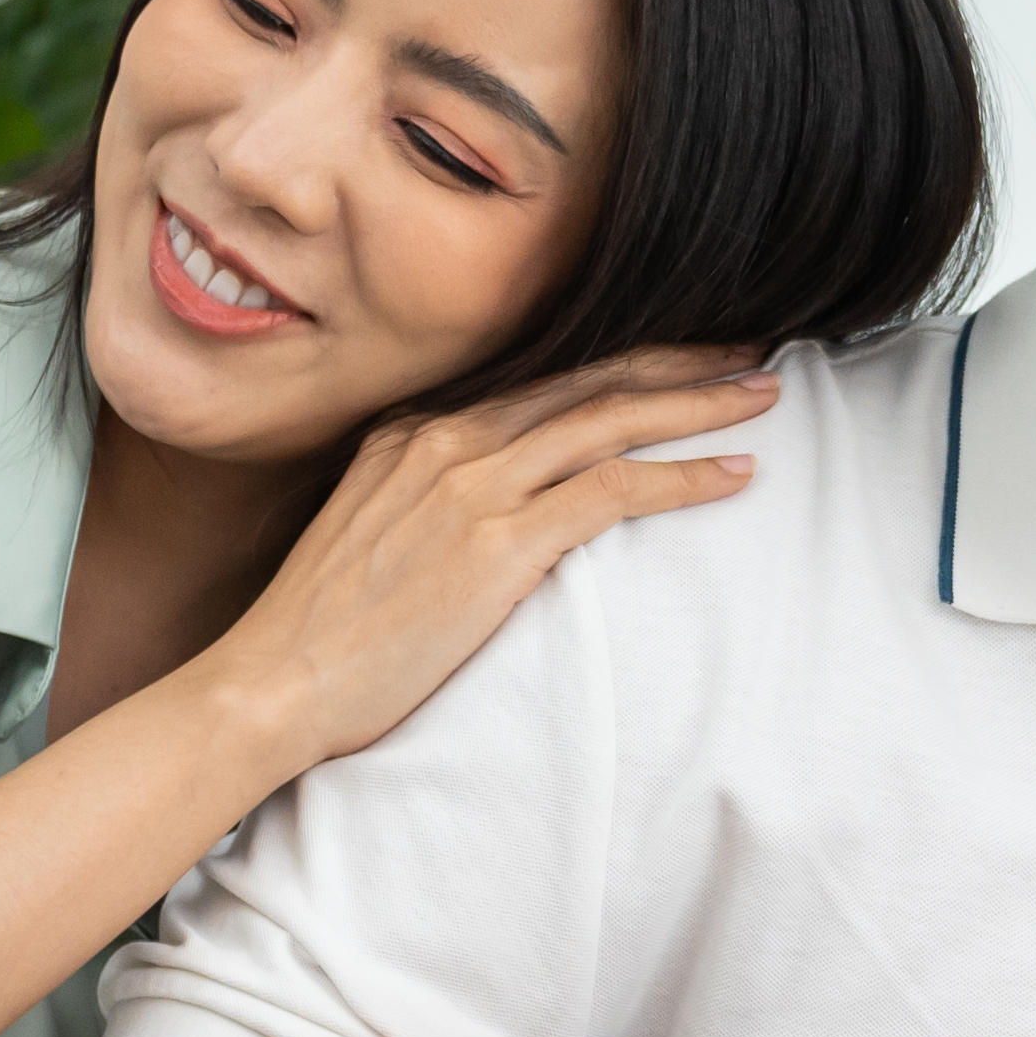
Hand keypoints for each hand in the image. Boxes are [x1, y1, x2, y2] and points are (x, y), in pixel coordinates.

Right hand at [192, 353, 778, 765]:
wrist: (272, 683)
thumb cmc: (323, 633)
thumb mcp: (373, 534)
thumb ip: (430, 501)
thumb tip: (490, 511)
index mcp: (414, 431)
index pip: (540, 379)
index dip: (619, 362)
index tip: (678, 355)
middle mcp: (446, 439)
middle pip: (587, 381)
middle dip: (677, 361)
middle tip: (748, 354)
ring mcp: (472, 486)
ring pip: (612, 420)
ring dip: (699, 403)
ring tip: (762, 396)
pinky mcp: (498, 543)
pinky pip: (616, 490)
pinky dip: (684, 477)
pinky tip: (733, 475)